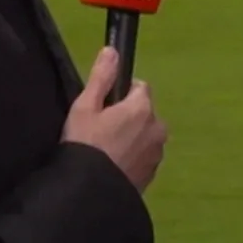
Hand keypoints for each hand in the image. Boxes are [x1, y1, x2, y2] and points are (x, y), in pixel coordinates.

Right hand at [62, 47, 167, 190]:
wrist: (90, 191)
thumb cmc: (84, 144)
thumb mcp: (85, 107)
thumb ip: (102, 77)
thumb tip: (113, 50)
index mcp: (143, 108)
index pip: (140, 88)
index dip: (122, 94)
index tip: (104, 106)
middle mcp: (158, 128)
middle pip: (145, 112)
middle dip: (128, 116)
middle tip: (101, 130)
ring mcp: (158, 153)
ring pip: (146, 135)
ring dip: (133, 137)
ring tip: (107, 150)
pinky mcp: (153, 173)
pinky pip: (145, 156)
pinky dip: (134, 156)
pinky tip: (115, 165)